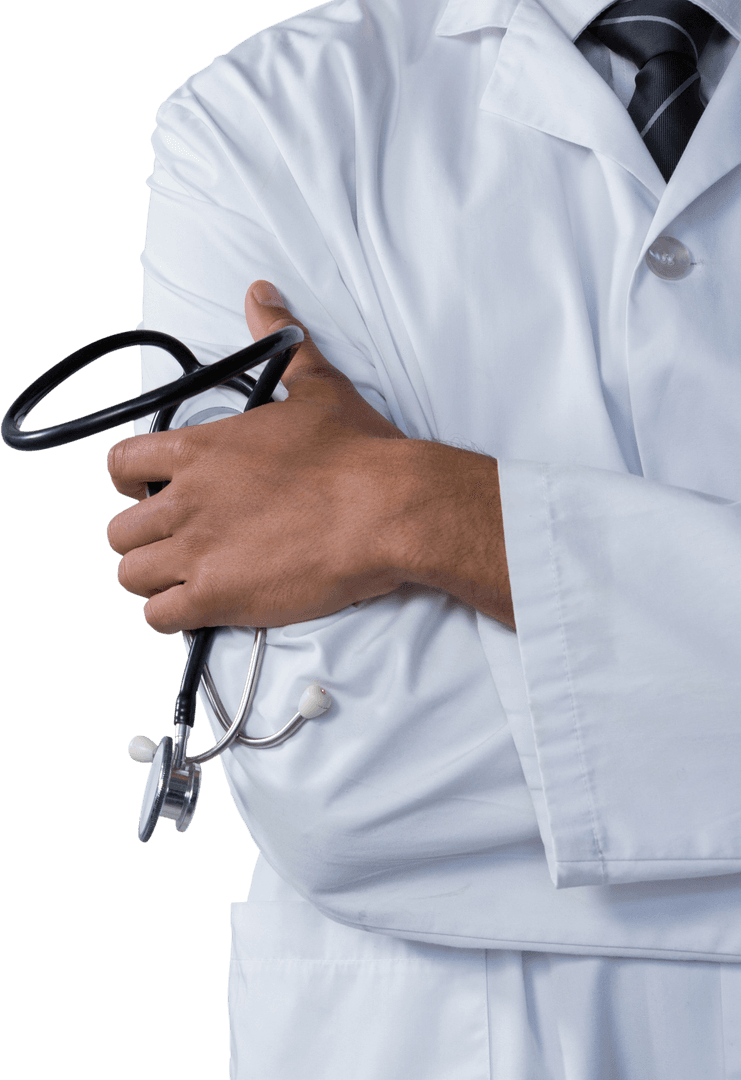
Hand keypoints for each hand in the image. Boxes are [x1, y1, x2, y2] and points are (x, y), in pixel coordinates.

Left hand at [106, 281, 408, 632]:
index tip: (150, 493)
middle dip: (145, 539)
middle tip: (180, 543)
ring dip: (155, 580)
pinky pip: (160, 618)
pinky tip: (203, 607)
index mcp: (199, 449)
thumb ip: (281, 340)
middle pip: (120, 531)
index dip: (130, 483)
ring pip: (131, 576)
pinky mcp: (217, 596)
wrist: (387, 507)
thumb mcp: (315, 385)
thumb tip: (263, 296)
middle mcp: (186, 498)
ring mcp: (197, 550)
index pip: (120, 465)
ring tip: (189, 579)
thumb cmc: (356, 453)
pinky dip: (174, 616)